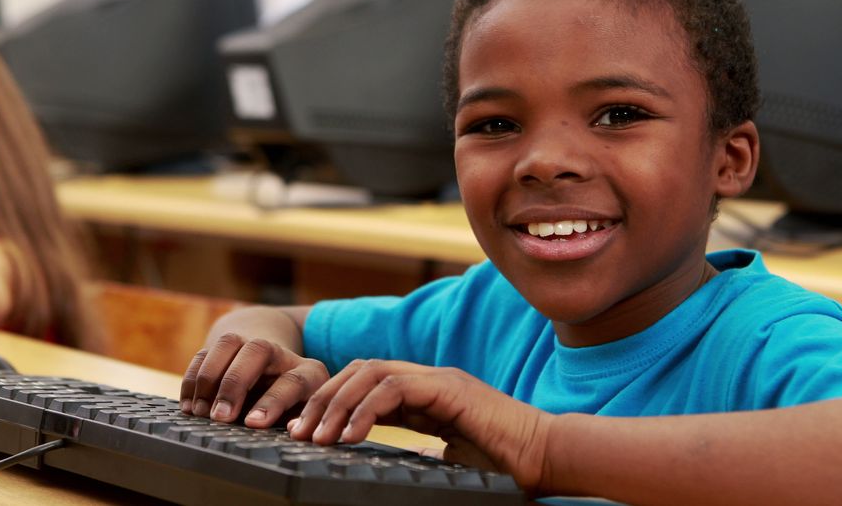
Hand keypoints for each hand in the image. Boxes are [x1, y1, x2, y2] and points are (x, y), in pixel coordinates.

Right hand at [180, 332, 328, 427]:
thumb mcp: (303, 415)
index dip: (272, 402)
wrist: (278, 371)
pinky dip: (192, 379)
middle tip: (219, 417)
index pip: (293, 381)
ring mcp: (249, 343)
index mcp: (308, 372)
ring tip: (199, 412)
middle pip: (259, 350)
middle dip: (235, 383)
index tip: (252, 424)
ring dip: (209, 378)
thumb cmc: (294, 407)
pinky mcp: (224, 345)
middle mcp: (279, 352)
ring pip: (229, 343)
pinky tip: (189, 405)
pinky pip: (204, 353)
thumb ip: (298, 422)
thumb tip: (293, 430)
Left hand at [287, 359, 553, 492]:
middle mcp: (428, 378)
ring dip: (336, 403)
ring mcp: (438, 378)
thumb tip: (389, 469)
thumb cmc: (505, 465)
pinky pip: (394, 388)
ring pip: (370, 372)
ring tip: (315, 436)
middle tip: (295, 431)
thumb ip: (421, 455)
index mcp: (425, 394)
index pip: (365, 383)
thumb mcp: (448, 460)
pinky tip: (349, 435)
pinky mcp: (449, 387)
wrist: (546, 458)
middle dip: (321, 399)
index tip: (303, 432)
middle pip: (359, 370)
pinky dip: (364, 410)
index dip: (331, 403)